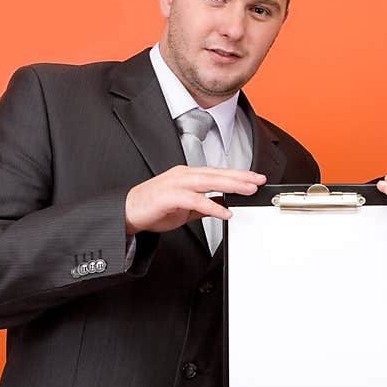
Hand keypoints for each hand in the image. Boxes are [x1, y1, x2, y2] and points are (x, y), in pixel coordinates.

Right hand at [125, 166, 265, 235]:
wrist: (128, 212)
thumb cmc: (154, 208)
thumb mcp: (185, 208)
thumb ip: (203, 205)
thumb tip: (223, 204)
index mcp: (188, 176)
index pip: (217, 173)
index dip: (237, 175)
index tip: (255, 179)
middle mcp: (183, 175)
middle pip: (217, 174)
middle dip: (240, 177)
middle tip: (258, 180)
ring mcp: (176, 184)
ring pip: (208, 181)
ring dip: (231, 185)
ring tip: (248, 190)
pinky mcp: (169, 196)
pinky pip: (195, 200)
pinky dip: (211, 206)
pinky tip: (225, 212)